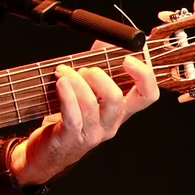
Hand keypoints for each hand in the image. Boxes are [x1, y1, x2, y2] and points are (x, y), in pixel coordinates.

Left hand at [16, 55, 159, 183]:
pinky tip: (60, 83)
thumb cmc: (67, 120)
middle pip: (117, 98)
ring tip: (63, 72)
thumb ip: (98, 67)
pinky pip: (73, 115)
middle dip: (98, 76)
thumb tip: (105, 41)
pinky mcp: (71, 137)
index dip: (144, 75)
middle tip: (83, 69)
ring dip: (76, 81)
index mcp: (120, 111)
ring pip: (92, 104)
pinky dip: (67, 95)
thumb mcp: (88, 93)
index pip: (147, 95)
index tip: (128, 59)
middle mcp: (110, 124)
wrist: (46, 153)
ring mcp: (92, 133)